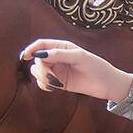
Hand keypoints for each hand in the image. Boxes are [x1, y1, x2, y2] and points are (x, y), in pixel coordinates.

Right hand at [17, 39, 131, 101]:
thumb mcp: (79, 57)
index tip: (25, 56)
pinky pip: (44, 82)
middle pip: (38, 59)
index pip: (41, 45)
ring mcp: (58, 70)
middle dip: (41, 68)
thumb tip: (40, 54)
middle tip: (51, 77)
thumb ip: (60, 55)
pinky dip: (44, 85)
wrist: (108, 84)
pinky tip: (51, 87)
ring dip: (42, 77)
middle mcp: (58, 58)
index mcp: (62, 47)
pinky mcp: (60, 83)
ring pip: (38, 70)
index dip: (31, 49)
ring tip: (54, 83)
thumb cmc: (96, 66)